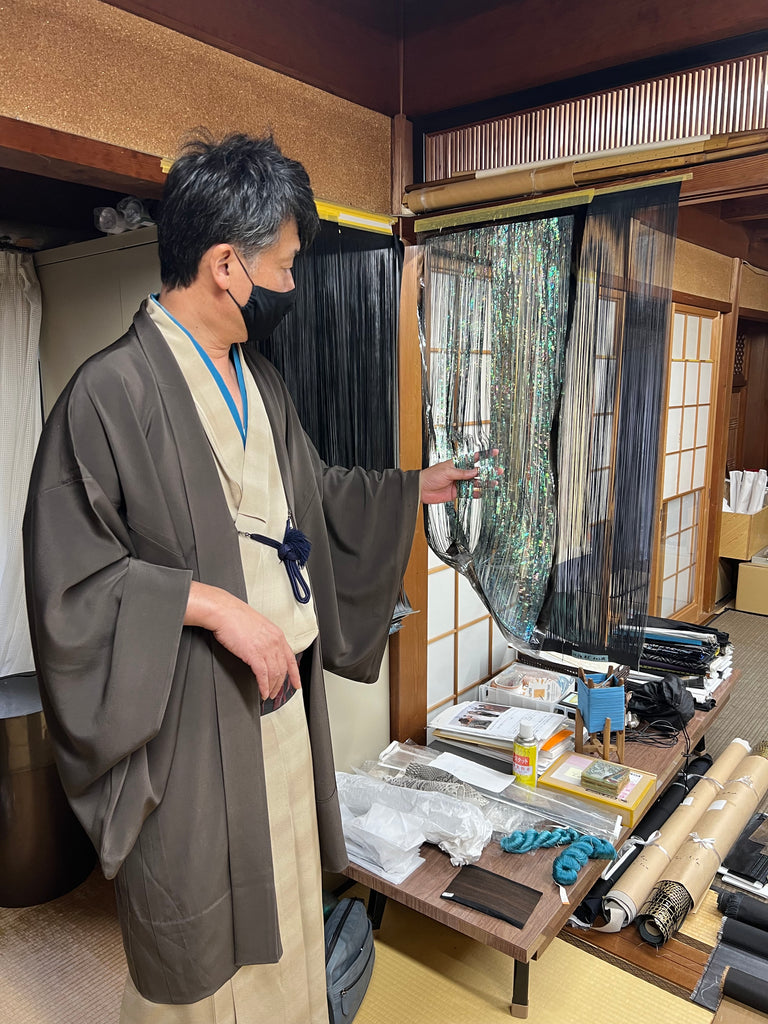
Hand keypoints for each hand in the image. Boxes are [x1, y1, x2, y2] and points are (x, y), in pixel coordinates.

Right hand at [184, 582, 299, 699]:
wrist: (224, 611)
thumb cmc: (236, 617)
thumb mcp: (258, 626)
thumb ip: (265, 639)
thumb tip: (265, 651)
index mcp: (277, 634)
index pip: (291, 658)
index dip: (295, 674)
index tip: (297, 683)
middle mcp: (274, 641)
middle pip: (283, 669)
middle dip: (280, 684)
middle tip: (276, 693)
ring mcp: (265, 648)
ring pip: (275, 674)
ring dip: (272, 687)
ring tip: (267, 694)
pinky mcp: (253, 654)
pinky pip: (263, 675)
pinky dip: (264, 686)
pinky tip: (262, 692)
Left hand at [420, 450, 499, 503]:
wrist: (421, 489)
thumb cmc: (431, 476)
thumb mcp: (447, 471)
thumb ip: (462, 473)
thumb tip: (475, 471)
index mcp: (458, 463)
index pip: (473, 458)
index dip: (484, 456)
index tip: (495, 453)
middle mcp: (460, 473)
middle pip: (477, 472)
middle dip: (488, 471)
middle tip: (498, 471)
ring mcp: (459, 483)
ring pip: (475, 483)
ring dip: (484, 483)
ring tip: (494, 483)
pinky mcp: (457, 493)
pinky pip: (469, 493)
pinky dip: (476, 494)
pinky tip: (483, 493)